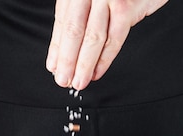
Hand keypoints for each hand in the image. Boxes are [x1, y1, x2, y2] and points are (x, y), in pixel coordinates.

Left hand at [46, 0, 167, 89]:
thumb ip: (75, 19)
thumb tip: (60, 54)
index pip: (63, 24)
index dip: (57, 49)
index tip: (55, 68)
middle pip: (74, 32)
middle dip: (67, 60)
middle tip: (63, 80)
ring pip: (93, 38)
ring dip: (84, 64)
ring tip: (79, 81)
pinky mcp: (127, 7)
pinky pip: (114, 38)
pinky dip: (104, 59)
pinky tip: (97, 71)